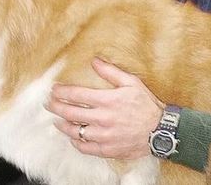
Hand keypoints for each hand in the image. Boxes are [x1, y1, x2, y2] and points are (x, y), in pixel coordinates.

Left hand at [46, 58, 163, 159]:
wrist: (162, 132)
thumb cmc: (147, 106)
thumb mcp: (131, 83)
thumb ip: (111, 72)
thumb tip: (94, 61)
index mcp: (106, 100)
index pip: (76, 94)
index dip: (61, 91)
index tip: (54, 90)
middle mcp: (102, 118)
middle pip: (70, 112)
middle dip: (55, 106)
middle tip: (48, 104)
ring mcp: (104, 135)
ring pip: (75, 131)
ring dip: (63, 125)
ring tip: (57, 121)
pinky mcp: (108, 149)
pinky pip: (86, 148)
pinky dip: (77, 143)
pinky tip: (73, 138)